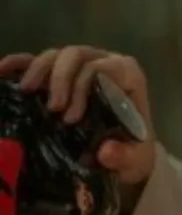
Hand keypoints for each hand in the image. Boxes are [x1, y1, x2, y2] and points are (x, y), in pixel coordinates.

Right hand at [0, 46, 155, 201]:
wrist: (127, 154)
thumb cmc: (133, 152)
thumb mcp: (135, 160)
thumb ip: (125, 156)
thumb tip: (106, 152)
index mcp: (129, 77)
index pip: (103, 67)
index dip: (83, 87)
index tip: (71, 117)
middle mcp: (106, 63)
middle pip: (76, 55)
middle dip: (60, 79)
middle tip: (53, 109)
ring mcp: (84, 66)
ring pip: (57, 54)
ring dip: (39, 71)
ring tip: (27, 93)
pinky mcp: (64, 75)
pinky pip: (40, 61)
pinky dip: (21, 64)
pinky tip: (3, 71)